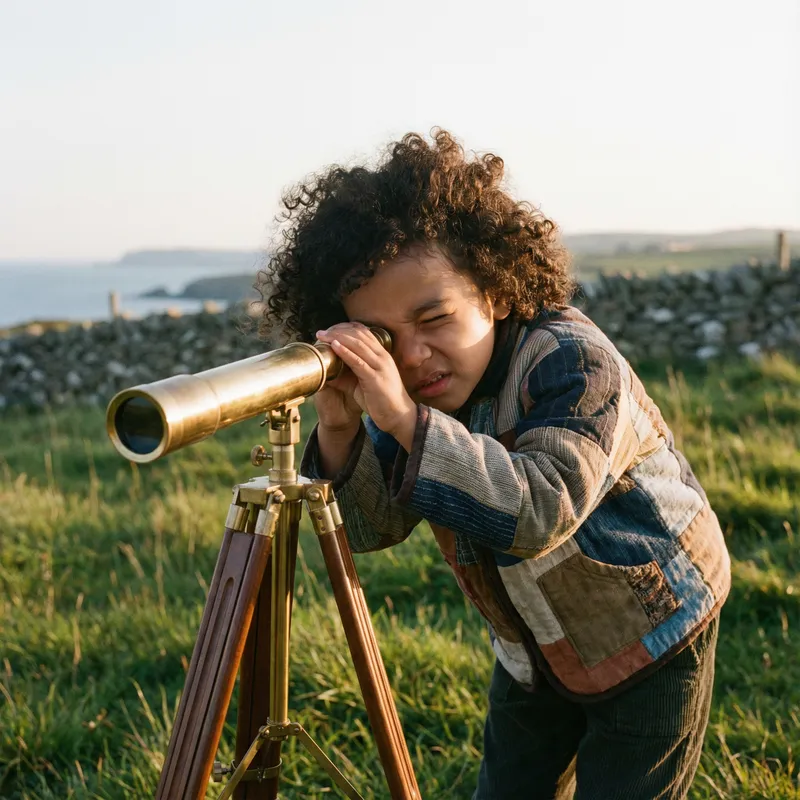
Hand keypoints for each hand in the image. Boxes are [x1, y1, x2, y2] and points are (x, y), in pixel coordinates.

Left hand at [315, 322, 417, 450]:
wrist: (399, 416)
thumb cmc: (382, 401)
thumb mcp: (363, 384)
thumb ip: (348, 375)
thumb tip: (328, 372)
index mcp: (381, 356)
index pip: (363, 333)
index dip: (345, 328)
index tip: (329, 329)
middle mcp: (382, 357)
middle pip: (359, 335)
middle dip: (338, 330)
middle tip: (320, 332)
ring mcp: (380, 366)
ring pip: (358, 344)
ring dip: (337, 338)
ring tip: (322, 336)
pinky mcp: (375, 378)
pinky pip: (358, 361)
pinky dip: (345, 352)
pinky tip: (334, 346)